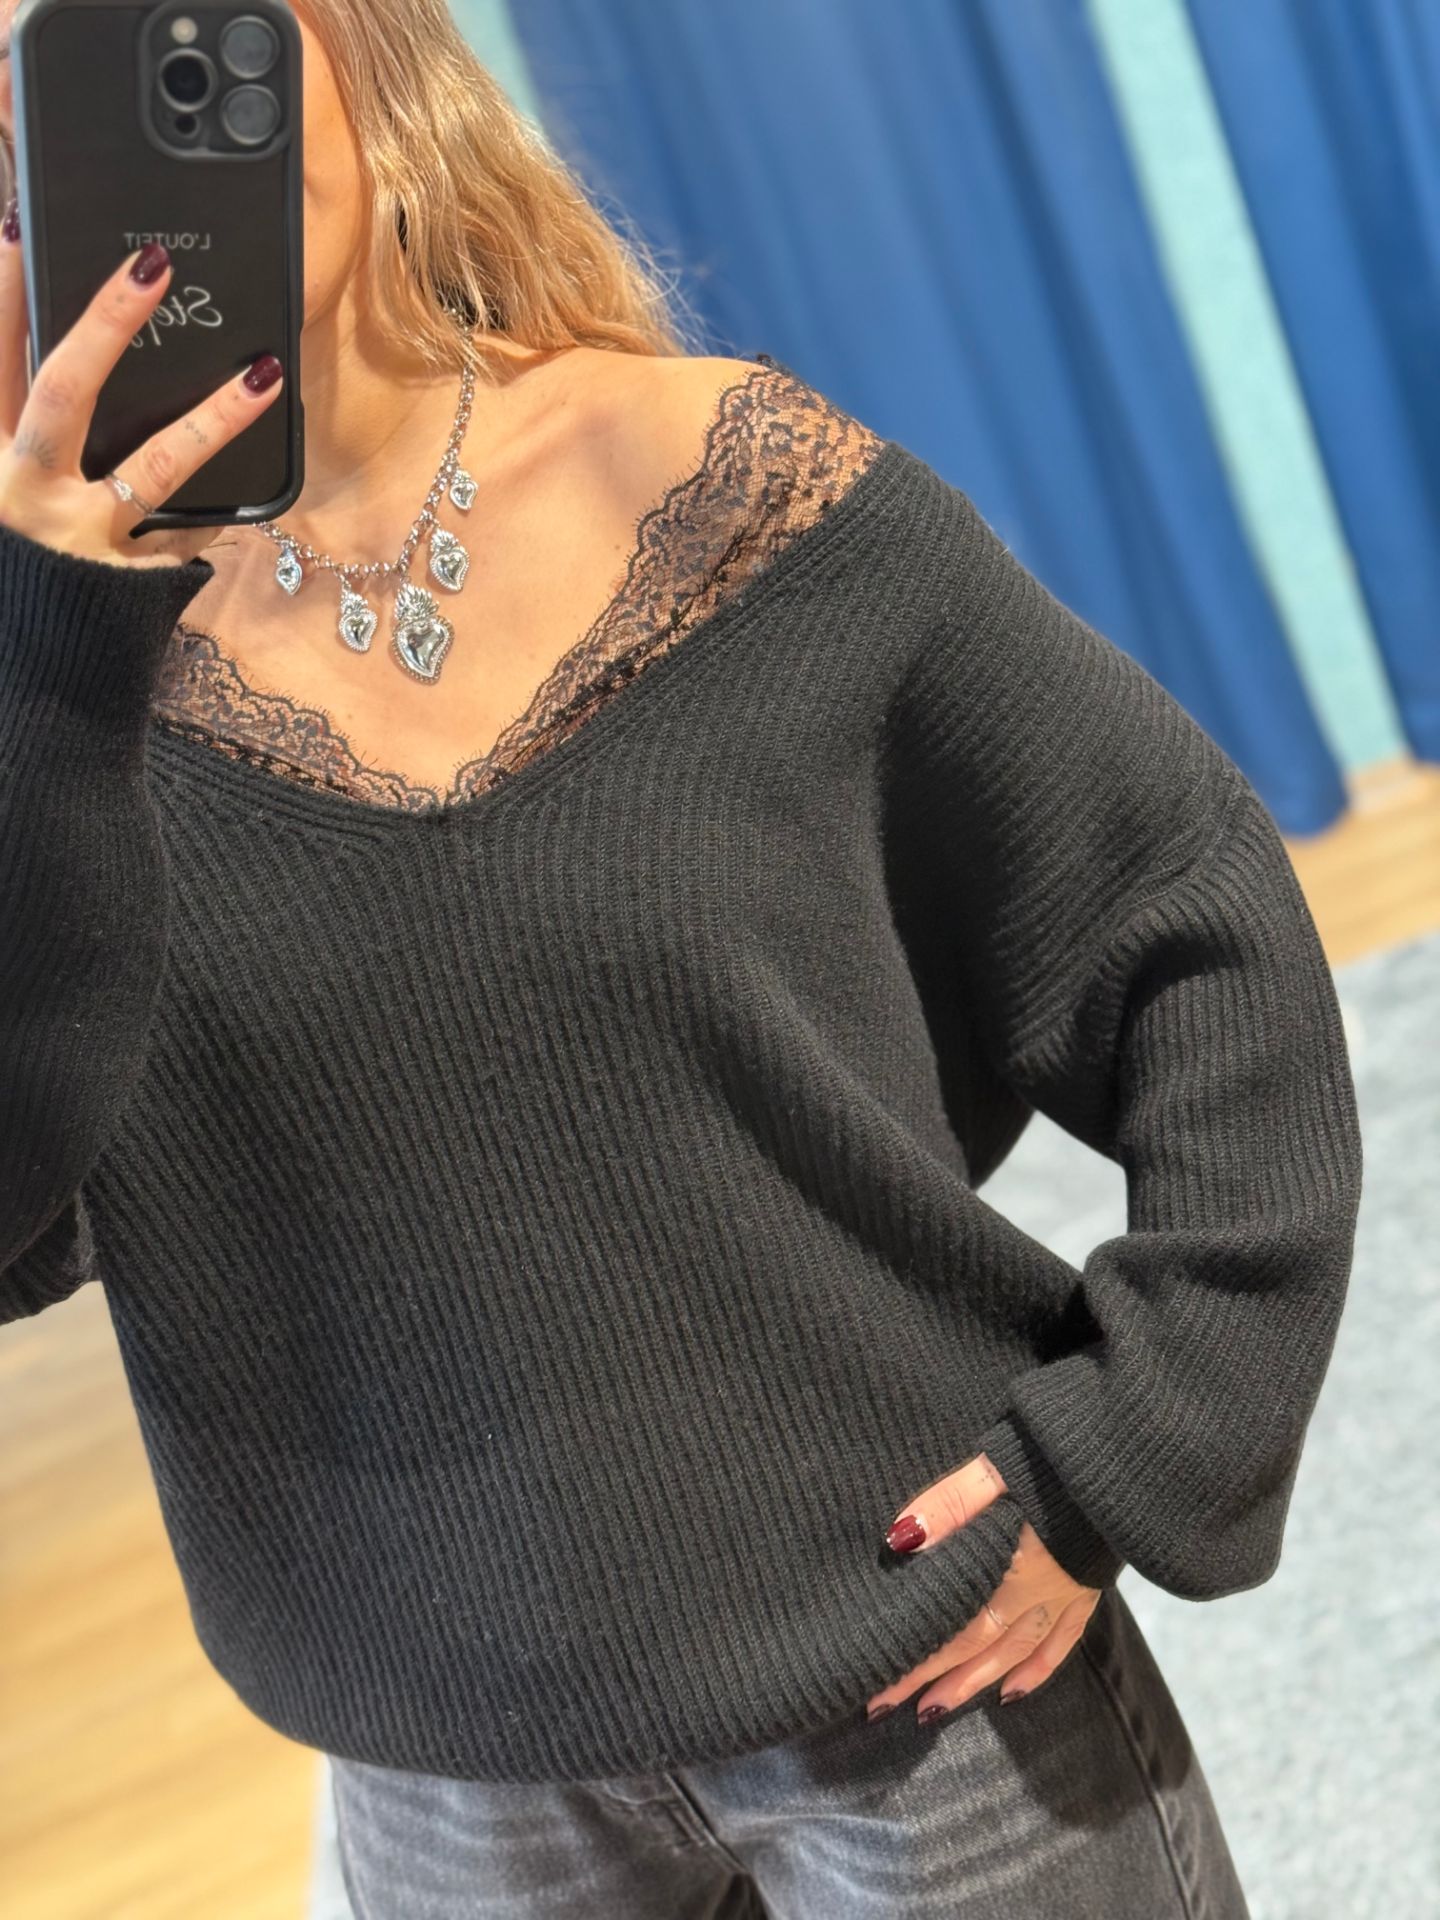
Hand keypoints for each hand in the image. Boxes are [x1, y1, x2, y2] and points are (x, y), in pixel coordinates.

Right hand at [0, 212, 284, 570]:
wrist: (22, 696)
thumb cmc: (13, 587)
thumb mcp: (0, 505)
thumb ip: (17, 439)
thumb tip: (58, 368)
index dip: (3, 293)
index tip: (18, 226)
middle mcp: (19, 494)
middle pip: (58, 389)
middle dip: (102, 322)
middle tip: (150, 266)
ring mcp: (80, 538)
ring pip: (153, 462)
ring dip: (214, 414)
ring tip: (264, 371)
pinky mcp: (127, 579)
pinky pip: (184, 534)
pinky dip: (219, 509)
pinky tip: (258, 489)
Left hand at [865, 1451, 1103, 1723]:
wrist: (1124, 1454)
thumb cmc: (1053, 1455)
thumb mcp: (995, 1467)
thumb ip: (950, 1502)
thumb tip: (900, 1538)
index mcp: (1013, 1565)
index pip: (956, 1627)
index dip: (917, 1661)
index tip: (878, 1690)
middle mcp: (1040, 1590)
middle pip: (980, 1647)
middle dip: (934, 1680)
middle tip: (889, 1709)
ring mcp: (1067, 1593)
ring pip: (1017, 1652)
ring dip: (976, 1683)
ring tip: (937, 1709)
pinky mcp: (1088, 1587)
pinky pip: (1062, 1641)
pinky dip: (1036, 1669)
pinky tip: (1013, 1690)